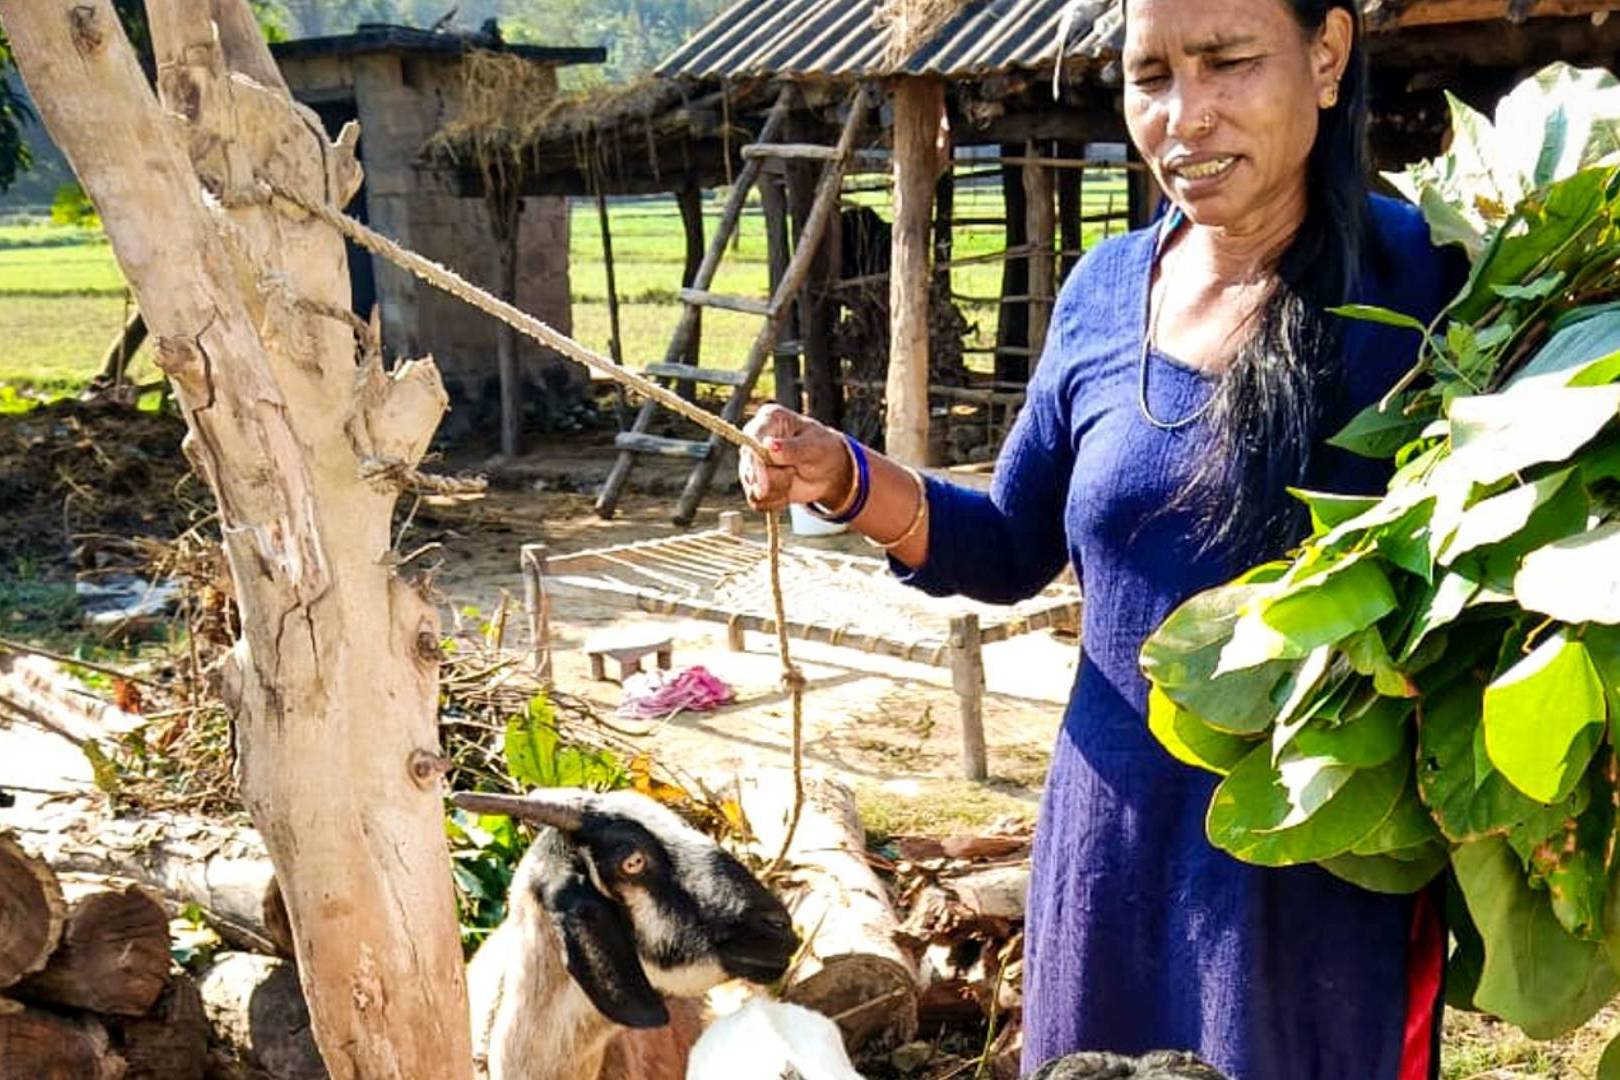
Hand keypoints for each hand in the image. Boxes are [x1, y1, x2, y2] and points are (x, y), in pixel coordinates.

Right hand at [737, 404, 853, 511]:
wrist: (828, 471)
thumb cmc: (822, 450)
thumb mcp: (814, 447)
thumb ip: (792, 448)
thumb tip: (768, 445)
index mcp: (768, 419)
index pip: (751, 440)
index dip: (755, 464)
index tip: (764, 487)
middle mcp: (753, 439)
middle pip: (749, 469)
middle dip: (773, 481)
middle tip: (793, 471)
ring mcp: (751, 462)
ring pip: (753, 489)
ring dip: (778, 490)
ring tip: (793, 475)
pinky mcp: (753, 482)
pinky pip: (758, 502)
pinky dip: (776, 501)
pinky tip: (787, 488)